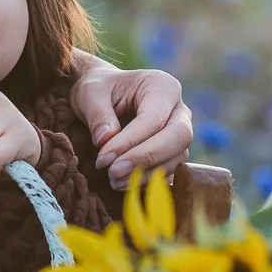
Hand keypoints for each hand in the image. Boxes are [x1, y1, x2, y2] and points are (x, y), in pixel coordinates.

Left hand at [72, 57, 193, 188]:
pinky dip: (152, 182)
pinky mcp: (175, 152)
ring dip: (148, 174)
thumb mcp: (90, 94)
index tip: (103, 159)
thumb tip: (105, 141)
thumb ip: (98, 115)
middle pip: (179, 137)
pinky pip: (173, 171)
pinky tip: (126, 185)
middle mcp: (179, 108)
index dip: (130, 142)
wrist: (105, 96)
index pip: (153, 118)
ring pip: (178, 157)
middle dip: (146, 159)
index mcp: (162, 86)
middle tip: (114, 173)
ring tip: (114, 181)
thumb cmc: (99, 90)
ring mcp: (181, 131)